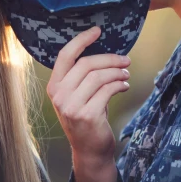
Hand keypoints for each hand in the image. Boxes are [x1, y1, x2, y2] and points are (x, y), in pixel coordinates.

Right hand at [46, 27, 130, 181]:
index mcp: (54, 86)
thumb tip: (106, 52)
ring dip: (117, 72)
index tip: (98, 30)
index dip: (82, 40)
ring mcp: (71, 106)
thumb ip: (84, 76)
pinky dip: (119, 84)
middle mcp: (59, 95)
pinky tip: (125, 85)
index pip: (65, 55)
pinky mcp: (86, 115)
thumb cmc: (87, 118)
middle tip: (125, 60)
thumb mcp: (78, 95)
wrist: (89, 150)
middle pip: (86, 64)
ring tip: (126, 74)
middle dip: (110, 59)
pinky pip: (107, 90)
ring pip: (99, 76)